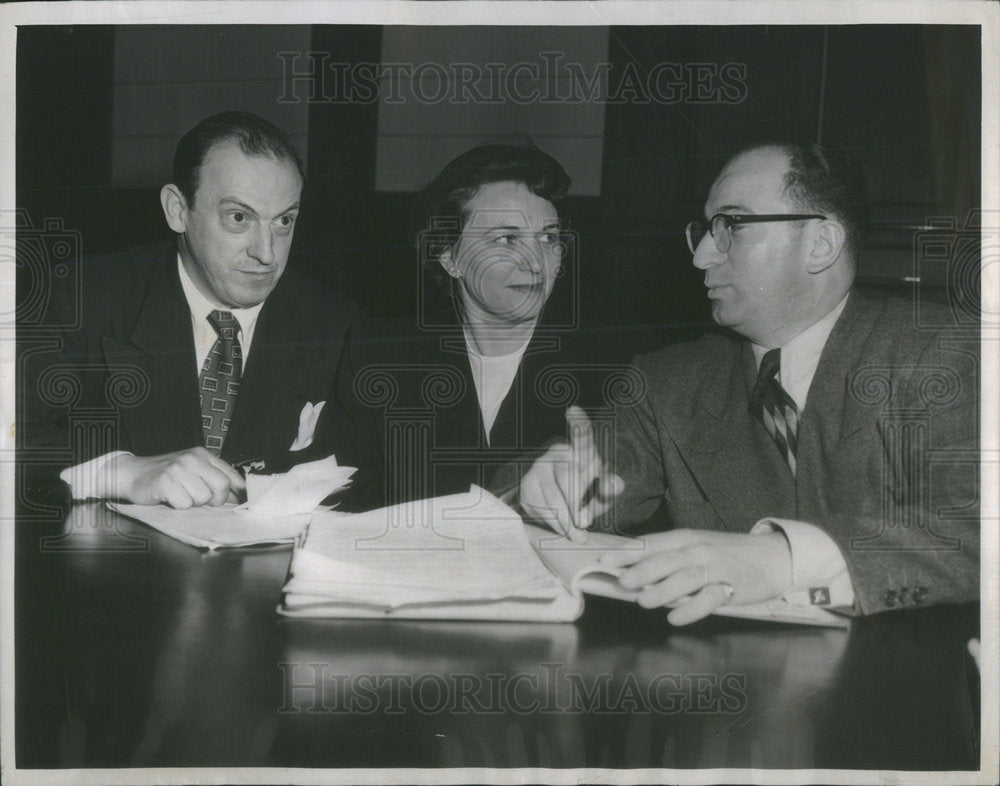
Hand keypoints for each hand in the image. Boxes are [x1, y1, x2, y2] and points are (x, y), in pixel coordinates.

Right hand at [104, 448, 246, 508]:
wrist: (133, 473)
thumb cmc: (167, 476)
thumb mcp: (193, 470)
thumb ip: (214, 479)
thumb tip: (238, 497)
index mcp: (204, 455)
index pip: (231, 475)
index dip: (239, 492)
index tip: (241, 503)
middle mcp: (193, 459)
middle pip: (222, 486)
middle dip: (216, 500)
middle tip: (202, 501)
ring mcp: (178, 469)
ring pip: (203, 497)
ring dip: (193, 503)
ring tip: (181, 495)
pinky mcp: (165, 481)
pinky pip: (184, 504)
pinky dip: (179, 506)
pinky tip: (170, 498)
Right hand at [519, 406, 623, 540]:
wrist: (562, 502)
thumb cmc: (587, 493)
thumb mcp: (602, 493)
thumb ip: (610, 488)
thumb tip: (615, 483)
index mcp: (581, 451)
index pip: (581, 437)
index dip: (579, 425)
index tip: (574, 411)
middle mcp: (557, 454)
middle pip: (567, 479)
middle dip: (576, 506)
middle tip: (584, 524)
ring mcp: (538, 469)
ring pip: (552, 499)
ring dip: (566, 522)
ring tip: (576, 532)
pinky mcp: (526, 487)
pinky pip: (540, 510)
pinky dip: (553, 524)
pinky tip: (560, 524)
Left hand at [600, 529, 792, 624]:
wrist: (773, 556)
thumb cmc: (728, 552)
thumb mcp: (698, 545)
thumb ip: (670, 556)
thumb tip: (635, 571)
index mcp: (687, 538)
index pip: (653, 543)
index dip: (628, 552)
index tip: (605, 560)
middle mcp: (700, 550)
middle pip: (667, 559)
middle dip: (642, 570)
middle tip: (622, 582)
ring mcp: (716, 569)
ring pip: (685, 578)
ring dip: (663, 590)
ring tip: (644, 601)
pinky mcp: (732, 588)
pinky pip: (708, 599)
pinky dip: (690, 609)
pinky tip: (674, 618)